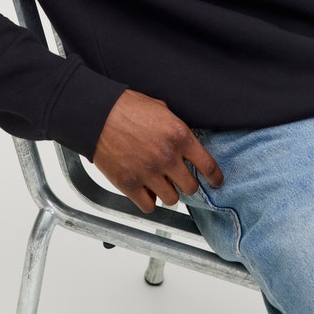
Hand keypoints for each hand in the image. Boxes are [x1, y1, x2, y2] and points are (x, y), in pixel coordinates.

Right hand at [93, 89, 223, 212]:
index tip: (216, 182)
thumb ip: (175, 128)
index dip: (215, 177)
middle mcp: (167, 157)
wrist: (97, 114)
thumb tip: (183, 141)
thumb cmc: (126, 107)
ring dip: (168, 192)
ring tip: (160, 182)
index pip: (207, 165)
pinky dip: (149, 200)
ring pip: (172, 199)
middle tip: (180, 178)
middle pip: (191, 187)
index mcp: (179, 135)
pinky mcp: (130, 184)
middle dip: (187, 183)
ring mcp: (148, 173)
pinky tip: (145, 190)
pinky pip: (149, 206)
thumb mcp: (160, 108)